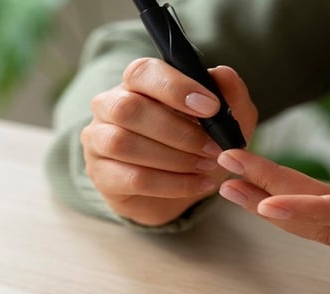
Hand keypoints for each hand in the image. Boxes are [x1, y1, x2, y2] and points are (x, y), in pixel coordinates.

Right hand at [81, 58, 257, 225]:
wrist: (182, 186)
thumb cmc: (198, 143)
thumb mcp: (225, 120)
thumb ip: (230, 95)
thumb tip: (222, 73)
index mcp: (138, 83)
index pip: (142, 72)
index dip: (176, 88)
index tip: (211, 107)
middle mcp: (110, 105)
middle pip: (129, 109)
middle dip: (178, 131)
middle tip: (213, 147)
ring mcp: (99, 140)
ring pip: (124, 144)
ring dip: (174, 158)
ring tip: (207, 166)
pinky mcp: (102, 175)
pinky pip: (133, 178)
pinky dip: (172, 183)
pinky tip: (198, 184)